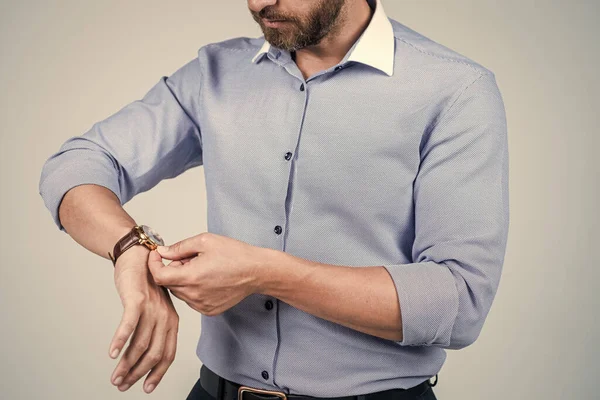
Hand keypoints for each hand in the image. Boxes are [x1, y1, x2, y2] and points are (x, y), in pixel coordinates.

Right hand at [108, 246, 178, 393]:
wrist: (138, 255)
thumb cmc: (145, 284)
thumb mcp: (156, 308)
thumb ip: (153, 329)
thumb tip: (143, 355)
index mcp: (172, 321)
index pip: (168, 354)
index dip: (157, 373)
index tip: (146, 387)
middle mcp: (165, 317)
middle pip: (154, 354)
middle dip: (138, 374)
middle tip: (123, 386)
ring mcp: (152, 308)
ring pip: (140, 344)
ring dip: (126, 364)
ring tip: (115, 377)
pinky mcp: (137, 299)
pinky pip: (129, 324)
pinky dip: (120, 340)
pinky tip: (111, 353)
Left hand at [147, 232, 267, 315]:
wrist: (257, 271)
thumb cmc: (235, 254)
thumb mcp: (205, 241)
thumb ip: (180, 247)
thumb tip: (163, 252)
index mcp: (191, 277)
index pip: (159, 276)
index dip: (154, 264)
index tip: (157, 255)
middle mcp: (194, 295)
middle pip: (169, 283)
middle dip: (172, 269)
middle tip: (189, 258)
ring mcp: (202, 305)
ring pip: (180, 292)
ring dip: (183, 280)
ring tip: (201, 268)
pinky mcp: (209, 310)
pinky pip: (191, 300)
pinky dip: (193, 289)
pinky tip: (208, 279)